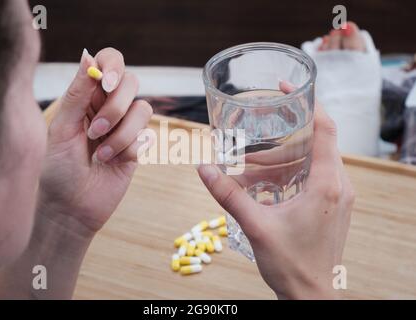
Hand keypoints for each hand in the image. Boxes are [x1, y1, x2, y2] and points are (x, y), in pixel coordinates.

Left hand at [39, 48, 152, 235]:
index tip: (106, 84)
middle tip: (95, 130)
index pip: (108, 63)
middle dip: (115, 107)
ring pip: (143, 109)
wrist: (72, 208)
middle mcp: (108, 107)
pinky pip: (146, 134)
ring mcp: (125, 127)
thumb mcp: (62, 129)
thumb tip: (88, 56)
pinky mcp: (138, 146)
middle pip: (131, 82)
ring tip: (101, 154)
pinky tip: (112, 162)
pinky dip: (128, 148)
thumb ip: (77, 94)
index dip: (113, 66)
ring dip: (121, 133)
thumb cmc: (59, 170)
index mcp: (86, 97)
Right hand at [197, 102, 353, 298]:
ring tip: (251, 166)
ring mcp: (338, 196)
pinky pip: (313, 177)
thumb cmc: (291, 264)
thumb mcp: (255, 225)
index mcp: (326, 185)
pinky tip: (264, 184)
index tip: (286, 89)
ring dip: (283, 159)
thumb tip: (203, 169)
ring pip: (312, 161)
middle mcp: (339, 186)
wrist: (311, 296)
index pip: (325, 129)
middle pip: (315, 143)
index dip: (308, 103)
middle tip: (258, 132)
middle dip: (284, 136)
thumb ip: (228, 194)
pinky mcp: (332, 205)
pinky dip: (290, 174)